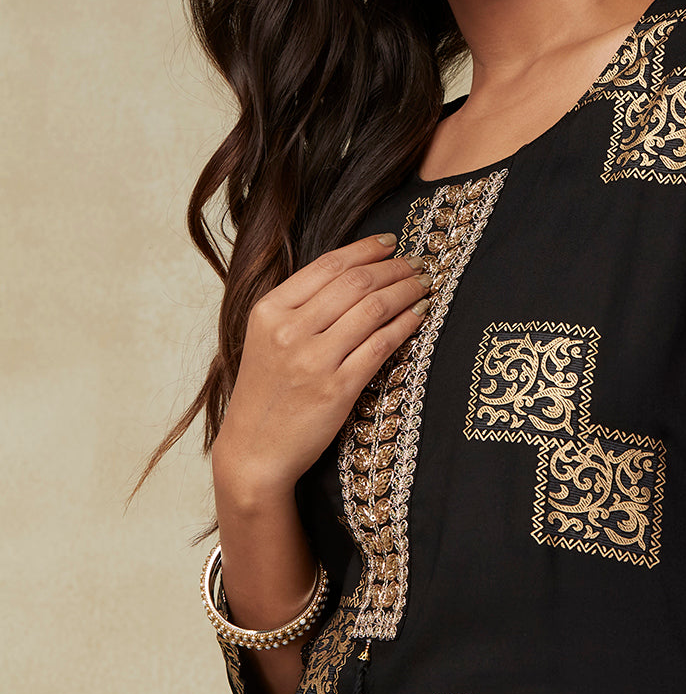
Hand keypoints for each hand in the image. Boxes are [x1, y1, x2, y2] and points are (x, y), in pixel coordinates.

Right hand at [212, 233, 429, 499]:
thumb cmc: (266, 392)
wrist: (254, 450)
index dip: (366, 249)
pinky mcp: (338, 389)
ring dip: (406, 291)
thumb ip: (300, 305)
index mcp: (269, 310)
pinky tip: (419, 315)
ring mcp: (313, 360)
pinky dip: (406, 325)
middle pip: (356, 282)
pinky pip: (382, 345)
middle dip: (394, 268)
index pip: (328, 265)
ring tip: (423, 285)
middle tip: (418, 264)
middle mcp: (289, 330)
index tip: (390, 243)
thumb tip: (354, 271)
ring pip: (373, 309)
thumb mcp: (266, 337)